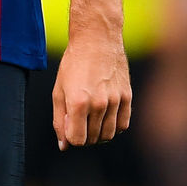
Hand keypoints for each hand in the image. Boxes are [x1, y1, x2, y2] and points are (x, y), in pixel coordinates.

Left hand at [52, 35, 130, 149]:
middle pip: (93, 139)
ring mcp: (115, 100)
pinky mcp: (127, 96)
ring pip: (108, 135)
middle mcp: (98, 103)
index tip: (69, 124)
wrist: (96, 39)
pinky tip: (105, 114)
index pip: (77, 140)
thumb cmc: (73, 63)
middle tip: (80, 118)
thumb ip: (59, 120)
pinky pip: (123, 125)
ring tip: (91, 116)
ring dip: (98, 132)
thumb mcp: (59, 90)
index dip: (71, 136)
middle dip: (84, 134)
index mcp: (78, 102)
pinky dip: (114, 126)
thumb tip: (64, 146)